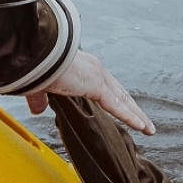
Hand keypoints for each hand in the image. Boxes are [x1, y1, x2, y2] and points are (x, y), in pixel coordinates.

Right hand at [28, 50, 155, 135]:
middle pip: (120, 94)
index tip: (125, 109)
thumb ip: (40, 99)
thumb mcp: (39, 86)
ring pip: (123, 100)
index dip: (117, 100)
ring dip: (137, 115)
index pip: (106, 88)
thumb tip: (37, 109)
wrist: (34, 54)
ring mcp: (97, 77)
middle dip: (133, 109)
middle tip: (144, 122)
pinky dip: (129, 117)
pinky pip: (116, 105)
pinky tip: (140, 126)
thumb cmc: (35, 65)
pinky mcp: (96, 84)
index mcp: (83, 68)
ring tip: (148, 128)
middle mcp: (94, 70)